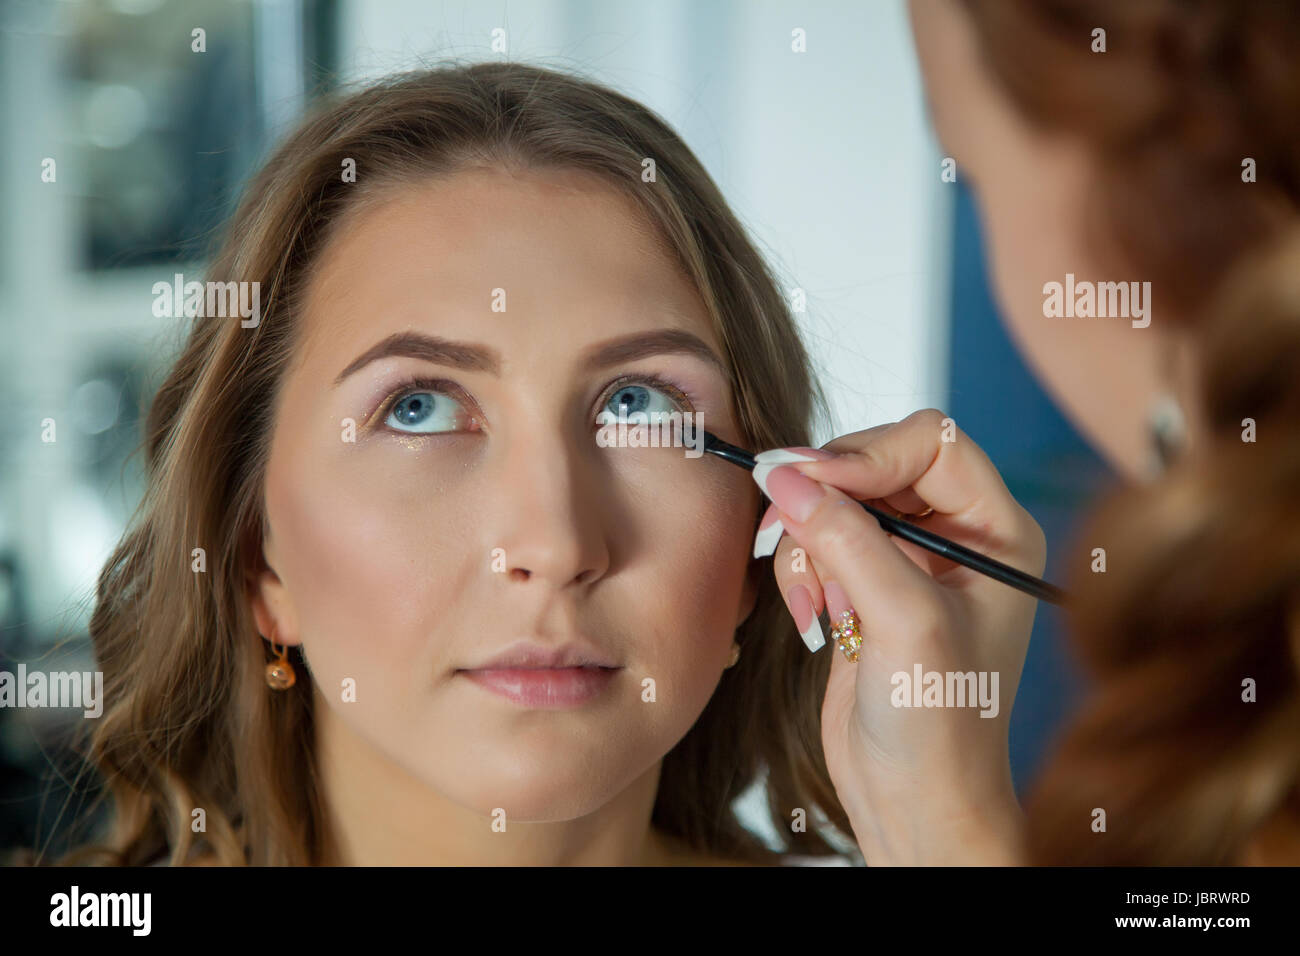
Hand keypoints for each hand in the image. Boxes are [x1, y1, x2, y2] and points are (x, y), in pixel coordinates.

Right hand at [752, 409, 1044, 864]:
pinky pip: (816, 542)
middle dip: (826, 499)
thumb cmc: (942, 725)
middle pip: (873, 465)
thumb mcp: (903, 621)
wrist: (914, 798)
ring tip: (815, 606)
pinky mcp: (863, 587)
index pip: (929, 444)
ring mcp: (906, 561)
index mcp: (996, 531)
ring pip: (835, 502)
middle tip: (783, 525)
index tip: (812, 479)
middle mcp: (954, 536)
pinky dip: (801, 572)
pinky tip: (815, 620)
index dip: (868, 453)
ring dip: (807, 545)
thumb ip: (848, 539)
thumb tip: (788, 476)